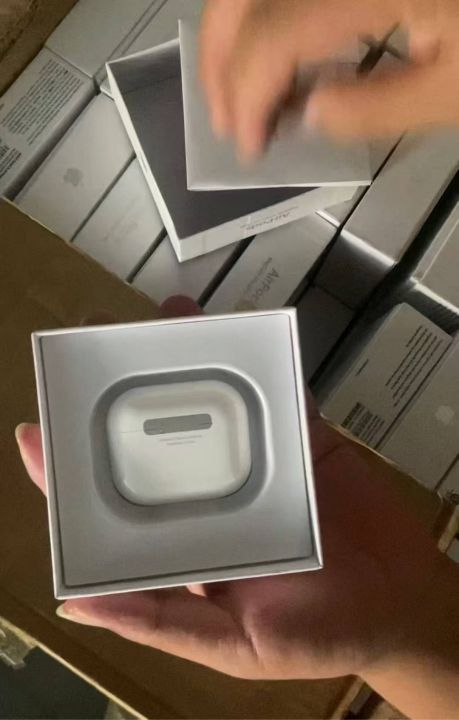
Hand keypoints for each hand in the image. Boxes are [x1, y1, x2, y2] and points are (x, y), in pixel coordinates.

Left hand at [15, 298, 452, 690]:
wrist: (401, 608)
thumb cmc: (315, 637)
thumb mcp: (230, 646)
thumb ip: (156, 621)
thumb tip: (75, 604)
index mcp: (183, 541)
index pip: (111, 504)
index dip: (69, 470)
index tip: (34, 429)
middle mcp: (211, 495)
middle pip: (156, 437)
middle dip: (126, 390)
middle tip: (98, 339)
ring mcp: (258, 462)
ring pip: (213, 404)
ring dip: (188, 360)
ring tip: (164, 316)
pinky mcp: (302, 441)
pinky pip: (279, 395)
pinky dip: (262, 362)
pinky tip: (240, 328)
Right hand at [200, 0, 458, 158]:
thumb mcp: (455, 92)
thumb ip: (373, 108)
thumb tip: (307, 114)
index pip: (273, 36)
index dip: (246, 95)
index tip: (248, 147)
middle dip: (220, 60)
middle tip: (223, 119)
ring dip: (234, 33)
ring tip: (239, 89)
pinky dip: (269, 17)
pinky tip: (280, 55)